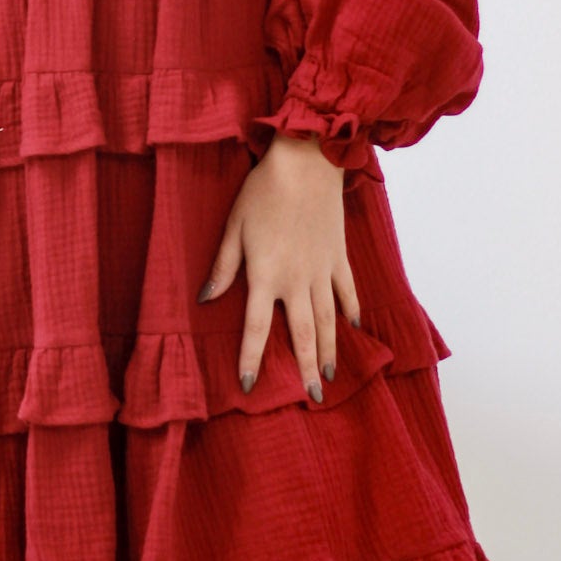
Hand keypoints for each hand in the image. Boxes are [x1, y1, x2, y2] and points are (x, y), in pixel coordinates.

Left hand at [197, 132, 360, 401]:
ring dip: (330, 350)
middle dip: (306, 367)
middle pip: (302, 334)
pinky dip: (351, 310)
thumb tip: (207, 300)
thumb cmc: (263, 191)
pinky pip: (347, 290)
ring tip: (332, 375)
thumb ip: (223, 267)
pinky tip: (353, 327)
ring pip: (328, 319)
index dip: (250, 358)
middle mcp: (297, 280)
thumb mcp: (234, 227)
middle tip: (313, 397)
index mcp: (266, 276)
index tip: (247, 385)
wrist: (306, 163)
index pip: (255, 328)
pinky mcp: (339, 256)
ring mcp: (322, 270)